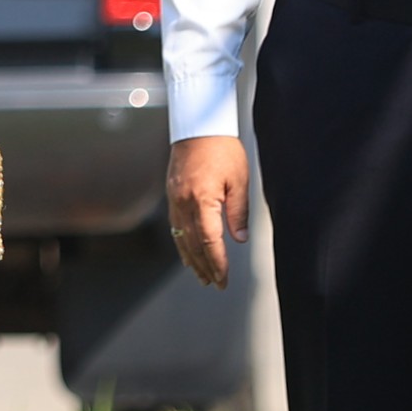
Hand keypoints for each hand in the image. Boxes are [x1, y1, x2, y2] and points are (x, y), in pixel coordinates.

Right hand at [167, 134, 248, 288]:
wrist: (198, 126)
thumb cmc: (222, 149)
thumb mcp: (239, 180)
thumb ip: (238, 212)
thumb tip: (238, 239)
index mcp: (203, 200)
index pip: (209, 241)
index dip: (217, 263)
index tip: (223, 279)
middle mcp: (184, 203)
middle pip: (193, 244)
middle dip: (205, 267)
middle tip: (215, 284)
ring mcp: (175, 199)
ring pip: (181, 238)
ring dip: (191, 259)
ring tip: (201, 276)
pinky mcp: (172, 195)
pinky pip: (175, 226)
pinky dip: (181, 243)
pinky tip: (187, 253)